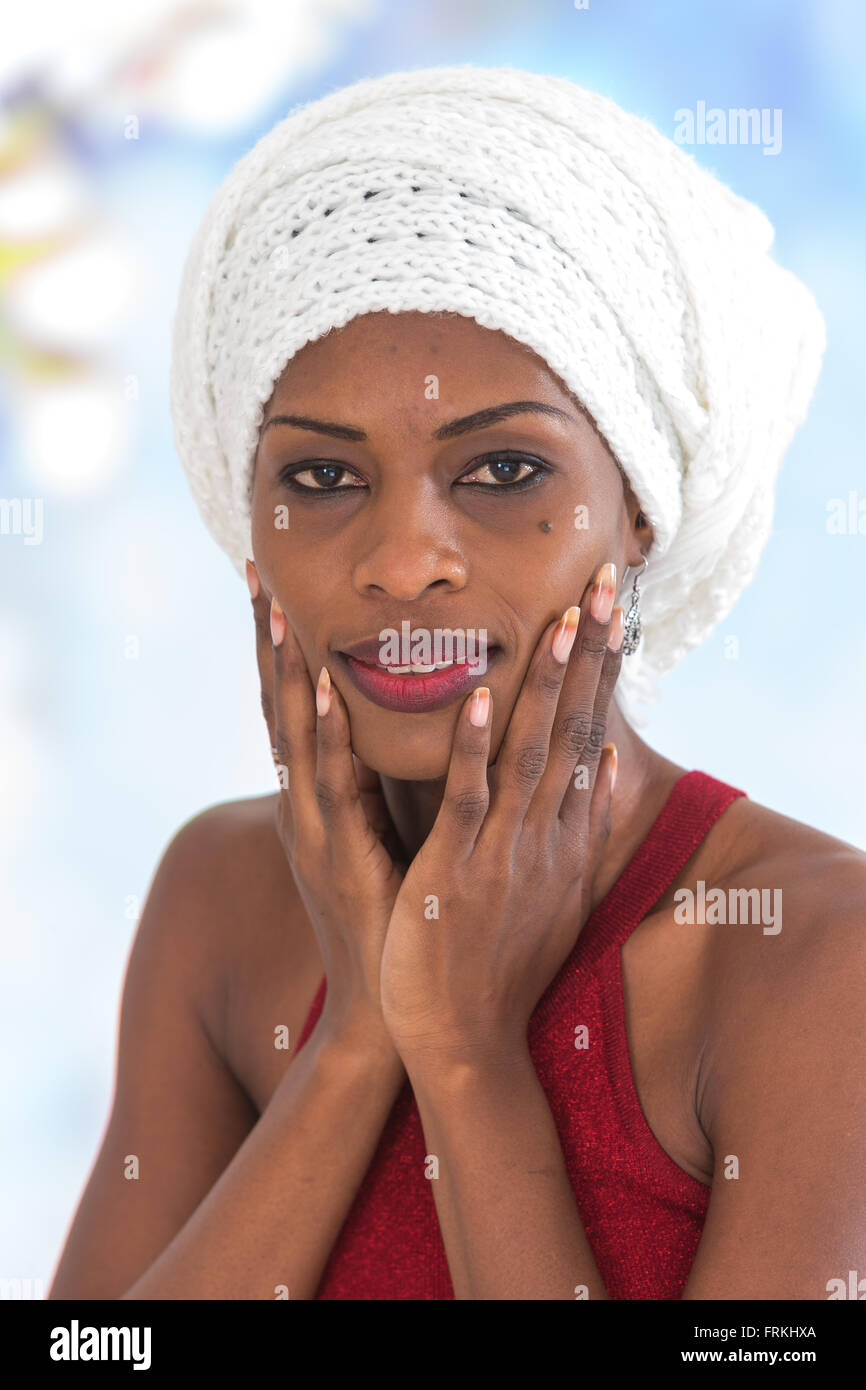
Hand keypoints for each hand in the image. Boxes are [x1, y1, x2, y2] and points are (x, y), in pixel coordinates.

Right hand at [247, 561, 407, 1045]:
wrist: (393, 1012)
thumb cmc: (399, 923)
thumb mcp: (388, 843)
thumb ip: (387, 790)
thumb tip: (412, 734)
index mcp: (318, 804)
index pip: (293, 712)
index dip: (280, 652)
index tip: (272, 591)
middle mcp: (306, 810)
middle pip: (279, 710)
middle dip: (266, 643)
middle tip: (252, 572)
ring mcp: (314, 832)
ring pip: (294, 736)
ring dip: (286, 668)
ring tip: (275, 609)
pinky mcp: (340, 855)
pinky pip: (333, 782)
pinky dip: (325, 730)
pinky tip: (323, 684)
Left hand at [378, 563, 623, 1071]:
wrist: (467, 1040)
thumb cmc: (501, 963)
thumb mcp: (555, 891)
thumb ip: (580, 824)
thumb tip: (603, 762)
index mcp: (560, 834)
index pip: (585, 734)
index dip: (602, 671)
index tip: (612, 611)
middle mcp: (543, 834)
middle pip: (570, 728)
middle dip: (590, 654)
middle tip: (607, 584)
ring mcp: (503, 849)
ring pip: (528, 750)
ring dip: (545, 682)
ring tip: (563, 618)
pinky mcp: (457, 868)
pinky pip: (468, 797)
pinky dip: (475, 746)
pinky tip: (480, 695)